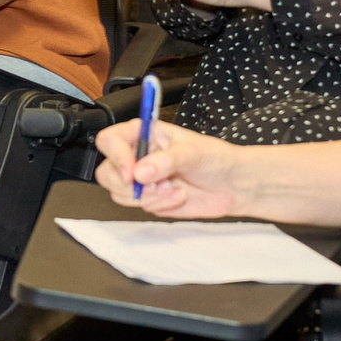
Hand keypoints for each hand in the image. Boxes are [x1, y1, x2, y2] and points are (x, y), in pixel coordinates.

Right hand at [93, 120, 245, 217]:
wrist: (233, 186)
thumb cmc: (216, 159)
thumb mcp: (193, 153)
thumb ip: (166, 161)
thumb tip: (141, 172)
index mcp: (145, 133)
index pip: (111, 140)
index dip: (116, 157)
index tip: (132, 174)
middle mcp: (138, 155)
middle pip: (107, 172)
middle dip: (130, 185)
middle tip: (154, 186)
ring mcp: (141, 179)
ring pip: (120, 193)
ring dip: (147, 197)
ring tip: (173, 189)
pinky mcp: (148, 198)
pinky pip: (138, 207)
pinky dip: (158, 205)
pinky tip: (178, 196)